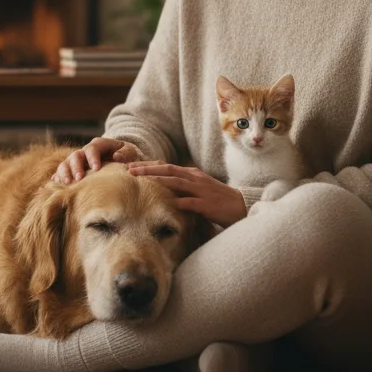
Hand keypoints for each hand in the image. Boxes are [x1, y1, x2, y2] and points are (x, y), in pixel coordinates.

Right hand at [53, 138, 142, 183]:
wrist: (119, 157)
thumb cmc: (125, 155)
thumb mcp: (130, 151)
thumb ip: (125, 153)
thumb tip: (117, 157)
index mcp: (98, 145)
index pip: (92, 149)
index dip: (92, 158)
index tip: (96, 169)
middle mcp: (84, 152)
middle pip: (75, 156)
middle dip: (75, 167)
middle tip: (78, 179)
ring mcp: (76, 162)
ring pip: (65, 164)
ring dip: (64, 174)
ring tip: (67, 184)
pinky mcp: (71, 171)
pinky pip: (60, 174)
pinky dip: (57, 180)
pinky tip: (54, 187)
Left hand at [126, 161, 247, 228]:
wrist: (241, 206)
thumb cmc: (217, 199)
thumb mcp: (198, 187)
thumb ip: (182, 185)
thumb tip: (162, 185)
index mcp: (192, 174)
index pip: (166, 166)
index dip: (148, 165)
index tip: (130, 166)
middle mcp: (195, 178)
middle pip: (168, 169)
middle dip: (147, 169)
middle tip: (129, 169)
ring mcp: (201, 190)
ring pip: (177, 182)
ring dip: (157, 180)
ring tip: (142, 180)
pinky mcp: (207, 205)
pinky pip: (191, 202)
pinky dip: (178, 201)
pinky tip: (166, 203)